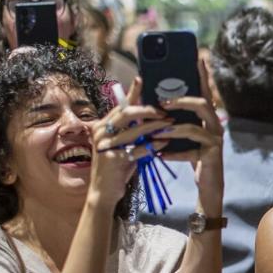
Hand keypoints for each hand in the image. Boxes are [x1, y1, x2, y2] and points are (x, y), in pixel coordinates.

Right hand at [89, 78, 171, 207]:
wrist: (104, 193)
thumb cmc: (117, 169)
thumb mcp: (123, 146)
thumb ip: (131, 131)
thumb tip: (150, 116)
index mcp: (103, 126)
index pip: (120, 105)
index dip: (132, 93)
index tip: (142, 79)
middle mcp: (101, 133)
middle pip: (127, 113)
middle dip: (149, 110)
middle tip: (165, 112)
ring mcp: (106, 145)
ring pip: (135, 130)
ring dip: (155, 126)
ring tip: (170, 124)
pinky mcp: (114, 159)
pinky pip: (138, 148)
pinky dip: (153, 144)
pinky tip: (165, 142)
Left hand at [155, 61, 224, 213]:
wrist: (209, 186)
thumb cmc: (193, 158)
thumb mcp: (184, 136)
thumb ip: (176, 121)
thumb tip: (158, 104)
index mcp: (208, 118)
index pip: (205, 92)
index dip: (203, 75)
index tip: (197, 58)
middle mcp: (215, 126)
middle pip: (203, 104)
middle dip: (181, 101)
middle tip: (162, 102)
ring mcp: (216, 141)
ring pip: (194, 128)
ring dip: (173, 130)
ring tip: (156, 132)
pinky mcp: (212, 156)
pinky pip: (191, 151)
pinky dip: (174, 153)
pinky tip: (160, 154)